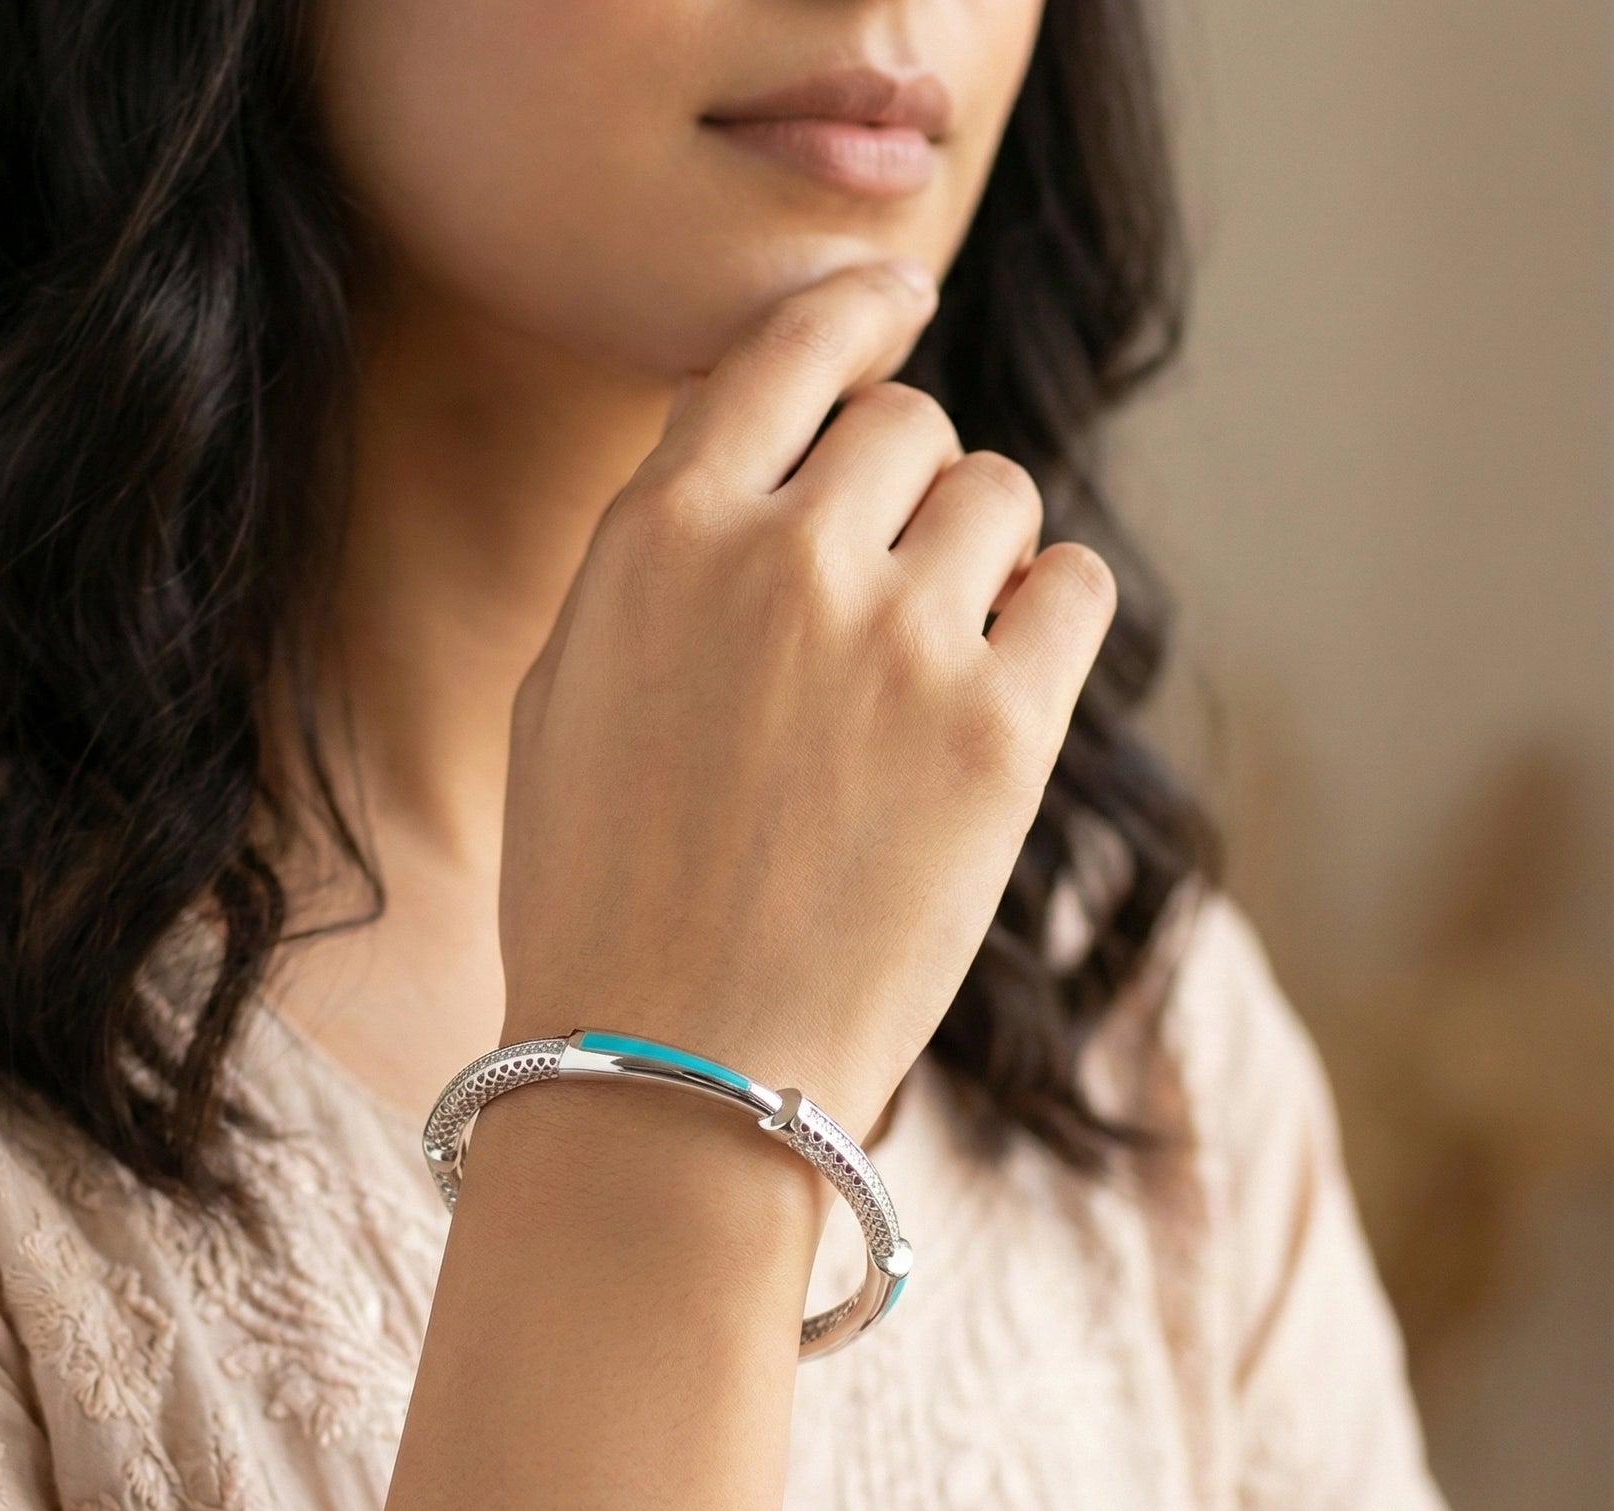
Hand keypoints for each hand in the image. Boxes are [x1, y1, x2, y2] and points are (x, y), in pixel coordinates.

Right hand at [498, 257, 1115, 1139]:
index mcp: (661, 539)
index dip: (854, 314)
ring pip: (999, 496)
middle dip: (902, 485)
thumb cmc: (598, 901)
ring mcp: (899, 644)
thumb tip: (764, 473)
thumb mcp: (567, 697)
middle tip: (884, 582)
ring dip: (976, 552)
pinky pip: (1076, 588)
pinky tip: (999, 680)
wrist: (671, 1073)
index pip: (785, 352)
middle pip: (909, 423)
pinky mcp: (1001, 735)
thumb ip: (660, 561)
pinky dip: (1049, 614)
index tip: (896, 303)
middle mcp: (782, 560)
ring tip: (930, 658)